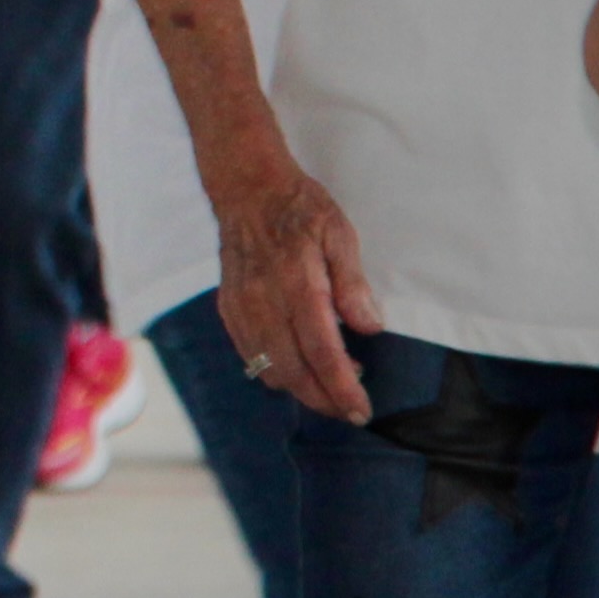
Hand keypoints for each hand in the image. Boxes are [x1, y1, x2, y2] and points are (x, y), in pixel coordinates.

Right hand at [210, 155, 381, 422]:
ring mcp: (241, 306)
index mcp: (298, 283)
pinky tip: (295, 367)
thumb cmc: (299, 208)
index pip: (322, 350)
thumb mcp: (339, 232)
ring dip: (300, 388)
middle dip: (324, 399)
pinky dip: (273, 371)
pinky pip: (248, 354)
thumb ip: (353, 282)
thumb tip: (369, 327)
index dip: (342, 386)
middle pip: (293, 370)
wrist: (246, 187)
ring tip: (329, 385)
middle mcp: (264, 301)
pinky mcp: (228, 307)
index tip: (361, 409)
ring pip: (268, 368)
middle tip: (350, 409)